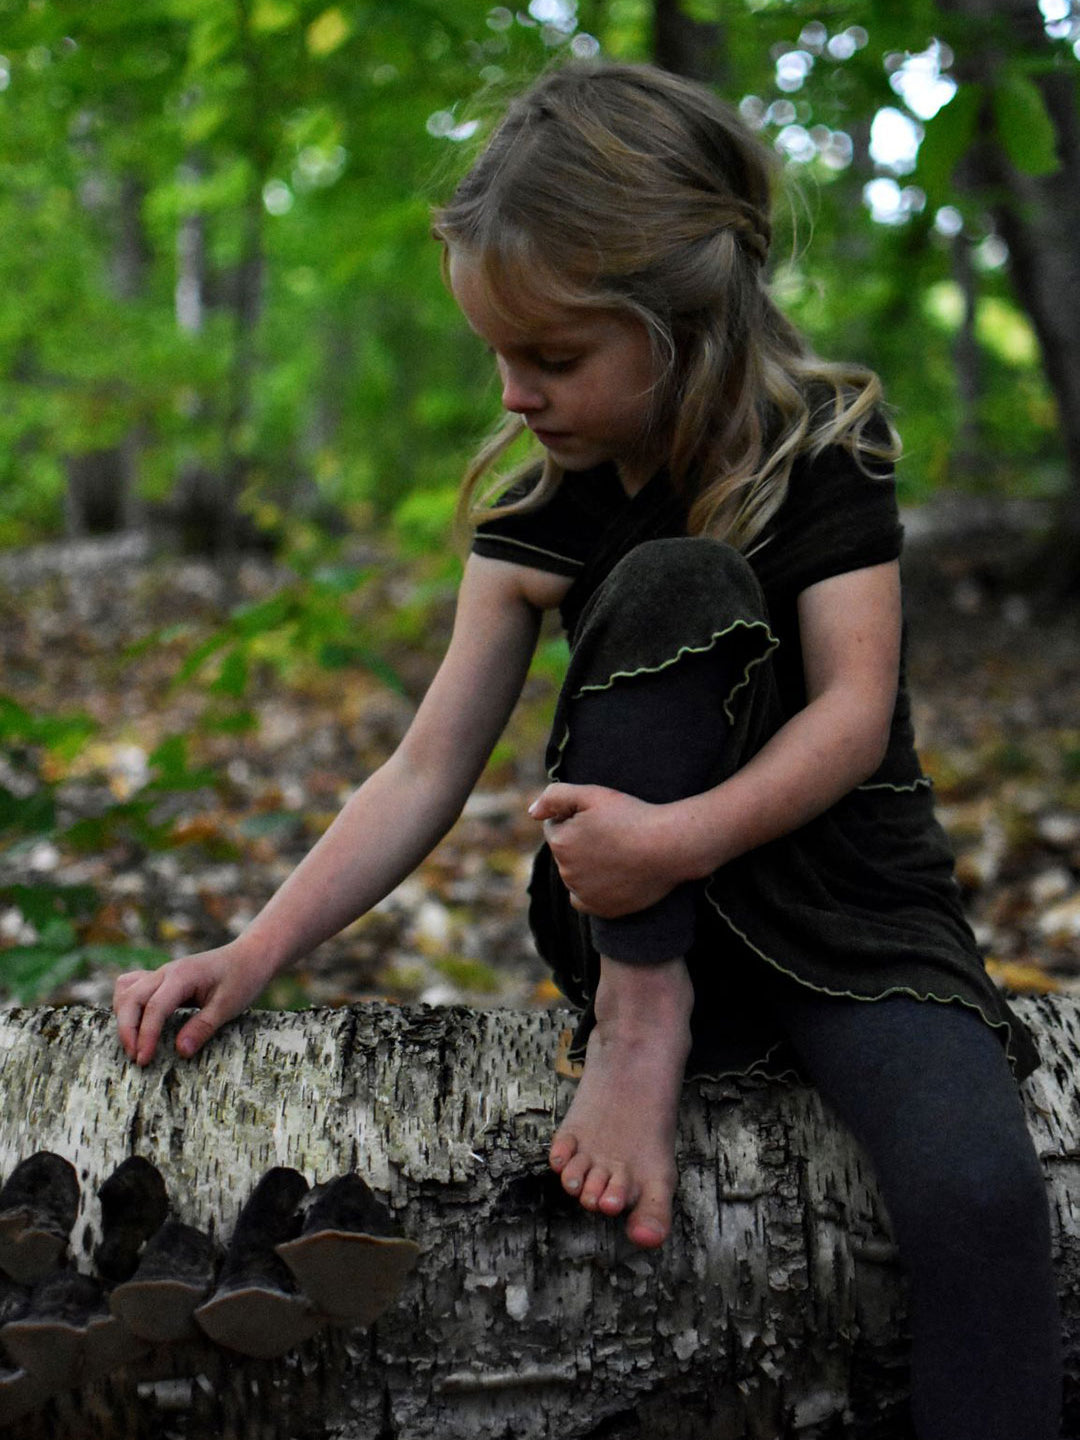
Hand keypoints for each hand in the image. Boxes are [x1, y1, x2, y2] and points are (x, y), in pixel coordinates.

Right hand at [113, 943, 271, 1066]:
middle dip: (127, 1030)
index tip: (144, 1060)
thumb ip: (204, 1027)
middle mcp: (166, 972)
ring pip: (127, 992)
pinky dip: (127, 1005)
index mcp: (182, 976)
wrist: (250, 955)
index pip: (154, 1007)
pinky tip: (135, 1023)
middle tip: (136, 1058)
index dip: (146, 1036)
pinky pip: (132, 986)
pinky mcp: (162, 979)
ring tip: (133, 1045)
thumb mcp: (229, 1005)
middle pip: (131, 999)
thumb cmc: (243, 978)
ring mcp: (162, 973)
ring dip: (124, 1018)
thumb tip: (180, 1051)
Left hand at [528, 782, 681, 916]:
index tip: (601, 817)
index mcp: (560, 843)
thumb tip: (532, 813)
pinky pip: (583, 899)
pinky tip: (610, 876)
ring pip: (575, 874)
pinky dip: (591, 890)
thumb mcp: (593, 794)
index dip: (576, 817)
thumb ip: (555, 797)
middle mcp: (566, 872)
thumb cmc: (633, 816)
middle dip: (580, 841)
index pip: (556, 826)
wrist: (669, 846)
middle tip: (612, 834)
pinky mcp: (602, 909)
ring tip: (617, 852)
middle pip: (565, 851)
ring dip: (587, 864)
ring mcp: (584, 893)